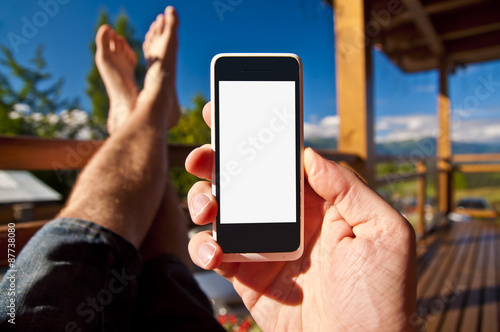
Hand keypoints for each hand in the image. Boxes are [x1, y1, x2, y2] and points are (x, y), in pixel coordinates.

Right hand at [185, 102, 415, 330]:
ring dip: (204, 201)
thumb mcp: (385, 232)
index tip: (230, 113)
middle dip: (219, 163)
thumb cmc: (381, 297)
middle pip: (245, 179)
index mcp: (321, 202)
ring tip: (206, 207)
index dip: (258, 135)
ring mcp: (265, 246)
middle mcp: (289, 219)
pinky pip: (215, 251)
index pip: (284, 159)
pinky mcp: (246, 275)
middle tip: (202, 158)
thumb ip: (349, 187)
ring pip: (223, 210)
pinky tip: (213, 253)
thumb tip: (310, 153)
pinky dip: (203, 247)